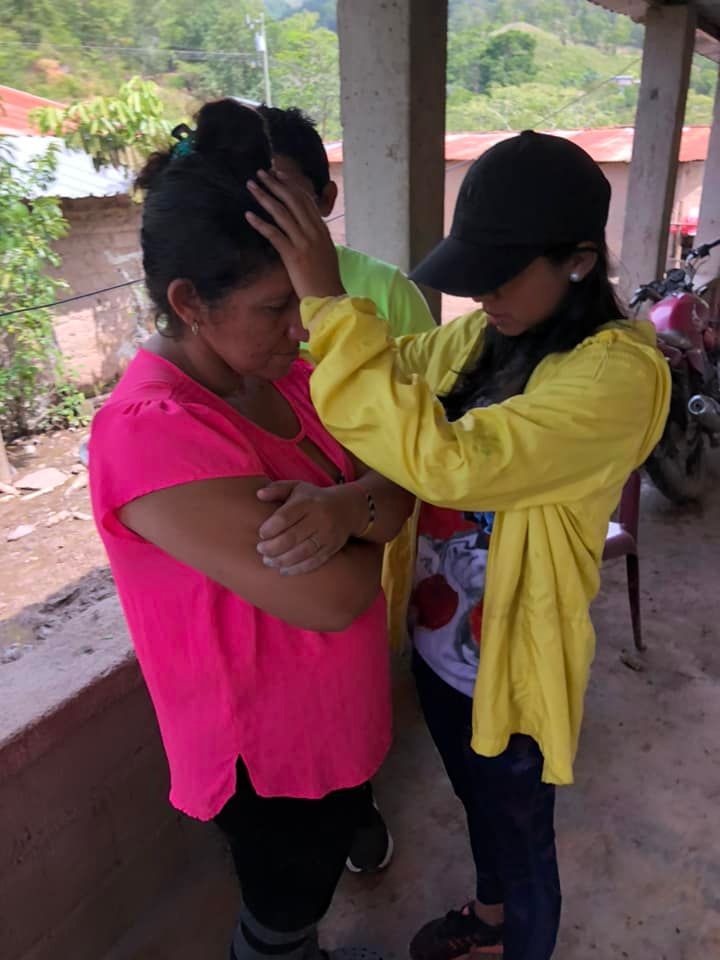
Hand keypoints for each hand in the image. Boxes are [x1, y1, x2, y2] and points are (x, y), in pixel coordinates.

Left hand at [246, 169, 344, 300]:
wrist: (330, 298)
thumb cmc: (327, 280)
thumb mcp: (326, 253)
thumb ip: (317, 238)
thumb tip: (308, 229)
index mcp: (322, 230)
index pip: (306, 200)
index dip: (291, 185)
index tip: (279, 175)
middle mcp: (314, 232)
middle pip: (292, 200)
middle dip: (275, 184)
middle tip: (260, 173)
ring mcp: (304, 242)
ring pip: (281, 213)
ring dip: (264, 197)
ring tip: (251, 186)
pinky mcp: (293, 255)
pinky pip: (274, 234)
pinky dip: (260, 223)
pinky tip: (248, 215)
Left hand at [256, 480, 367, 575]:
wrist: (347, 508)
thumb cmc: (313, 498)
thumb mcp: (297, 487)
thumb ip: (277, 489)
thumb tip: (259, 495)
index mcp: (307, 503)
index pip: (285, 517)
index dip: (270, 528)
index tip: (261, 534)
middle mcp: (318, 519)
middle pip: (292, 537)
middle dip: (273, 547)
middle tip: (261, 550)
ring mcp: (327, 535)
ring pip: (302, 552)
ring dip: (282, 560)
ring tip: (269, 562)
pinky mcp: (332, 548)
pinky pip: (314, 562)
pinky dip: (297, 569)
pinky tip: (283, 571)